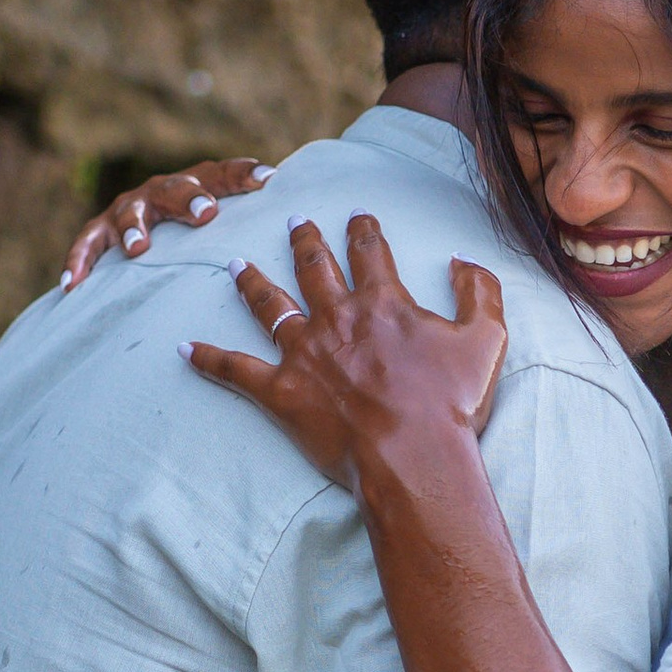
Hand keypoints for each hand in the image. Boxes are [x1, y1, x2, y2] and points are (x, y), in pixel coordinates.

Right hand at [59, 155, 269, 289]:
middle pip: (174, 189)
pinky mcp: (100, 231)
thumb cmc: (194, 226)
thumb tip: (283, 187)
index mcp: (193, 183)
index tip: (267, 180)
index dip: (242, 174)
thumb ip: (244, 204)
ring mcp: (127, 209)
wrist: (140, 229)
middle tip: (206, 213)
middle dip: (189, 200)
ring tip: (138, 249)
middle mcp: (158, 191)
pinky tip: (72, 284)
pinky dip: (78, 261)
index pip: (220, 173)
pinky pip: (87, 245)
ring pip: (130, 215)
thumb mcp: (223, 216)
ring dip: (133, 229)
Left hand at [185, 214, 507, 492]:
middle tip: (295, 221)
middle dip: (304, 240)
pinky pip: (236, 371)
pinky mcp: (282, 392)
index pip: (369, 252)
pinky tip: (185, 347)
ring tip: (236, 264)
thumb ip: (479, 291)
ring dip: (252, 282)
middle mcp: (337, 318)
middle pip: (314, 268)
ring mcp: (305, 353)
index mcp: (383, 303)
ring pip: (270, 305)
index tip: (358, 215)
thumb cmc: (452, 403)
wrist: (414, 456)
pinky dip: (208, 358)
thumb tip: (460, 262)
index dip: (364, 230)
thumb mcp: (486, 339)